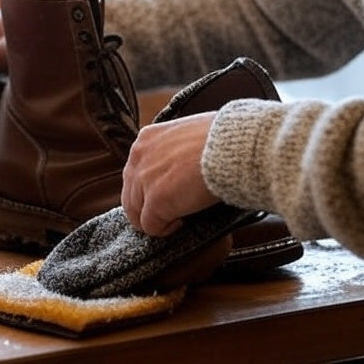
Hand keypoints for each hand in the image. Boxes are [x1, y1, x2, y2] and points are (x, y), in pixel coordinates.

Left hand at [121, 111, 219, 235]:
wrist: (232, 147)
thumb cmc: (223, 139)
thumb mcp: (190, 134)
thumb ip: (177, 149)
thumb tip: (182, 164)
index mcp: (148, 138)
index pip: (136, 171)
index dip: (151, 187)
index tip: (169, 192)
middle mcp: (139, 156)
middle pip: (131, 194)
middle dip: (148, 206)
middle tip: (172, 211)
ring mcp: (144, 179)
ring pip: (136, 213)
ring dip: (156, 219)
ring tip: (178, 217)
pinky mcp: (156, 200)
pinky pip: (151, 226)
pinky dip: (165, 229)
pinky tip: (181, 222)